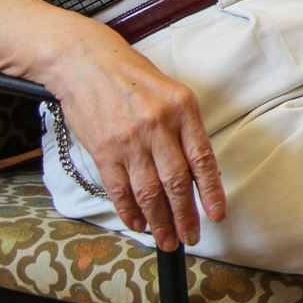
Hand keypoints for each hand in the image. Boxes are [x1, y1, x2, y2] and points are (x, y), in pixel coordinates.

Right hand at [42, 25, 225, 250]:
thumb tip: (197, 171)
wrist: (86, 63)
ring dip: (159, 221)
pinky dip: (129, 211)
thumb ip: (184, 129)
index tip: (216, 214)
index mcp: (183, 108)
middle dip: (185, 215)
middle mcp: (158, 125)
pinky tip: (138, 224)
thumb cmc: (133, 77)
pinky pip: (119, 189)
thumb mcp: (171, 93)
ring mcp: (129, 140)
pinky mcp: (104, 150)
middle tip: (189, 237)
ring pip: (148, 192)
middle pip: (176, 182)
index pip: (202, 158)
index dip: (211, 191)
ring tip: (166, 239)